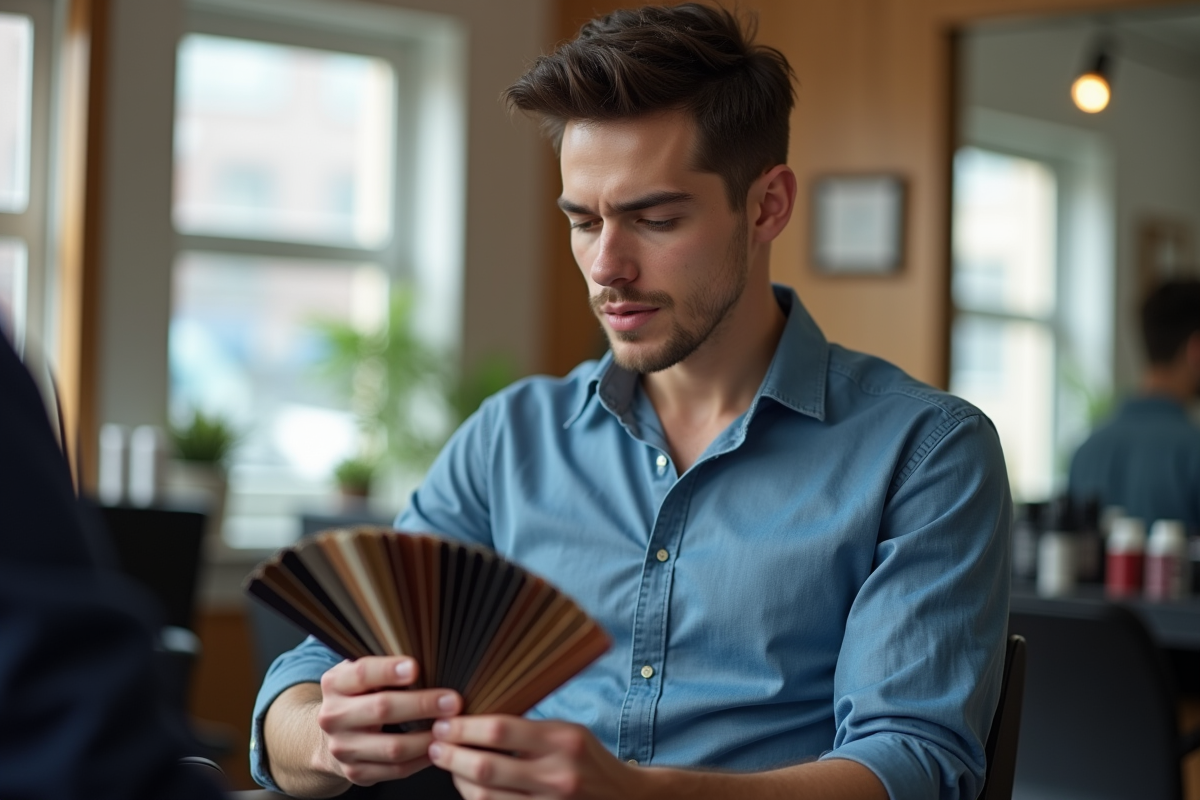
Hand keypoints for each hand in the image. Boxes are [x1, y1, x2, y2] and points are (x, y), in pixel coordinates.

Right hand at [315, 656, 461, 786]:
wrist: (330, 735)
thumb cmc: (358, 696)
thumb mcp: (361, 675)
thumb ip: (385, 667)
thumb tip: (428, 656)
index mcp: (335, 684)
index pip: (362, 674)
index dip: (389, 670)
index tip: (415, 668)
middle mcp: (333, 716)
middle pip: (382, 709)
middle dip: (422, 704)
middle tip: (452, 701)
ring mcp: (343, 748)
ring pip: (393, 747)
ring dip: (428, 737)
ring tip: (451, 727)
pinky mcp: (356, 772)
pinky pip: (396, 770)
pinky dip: (422, 759)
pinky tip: (438, 747)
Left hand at [428, 715, 642, 799]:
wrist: (623, 798)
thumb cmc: (589, 759)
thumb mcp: (568, 731)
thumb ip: (529, 728)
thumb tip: (477, 717)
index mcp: (563, 740)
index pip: (500, 731)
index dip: (464, 728)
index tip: (445, 723)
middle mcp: (556, 775)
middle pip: (486, 768)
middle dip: (451, 755)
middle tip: (435, 744)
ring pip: (485, 797)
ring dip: (457, 780)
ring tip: (447, 764)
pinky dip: (476, 799)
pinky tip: (468, 786)